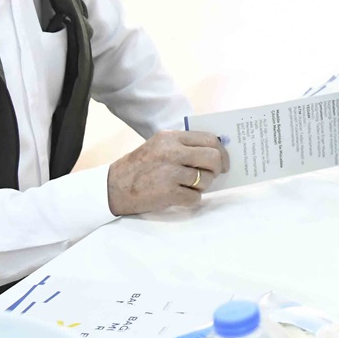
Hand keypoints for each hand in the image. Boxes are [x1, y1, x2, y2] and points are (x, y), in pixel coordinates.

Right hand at [107, 130, 227, 215]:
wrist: (112, 188)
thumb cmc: (139, 167)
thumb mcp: (158, 146)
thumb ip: (184, 146)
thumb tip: (216, 152)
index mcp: (170, 138)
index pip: (210, 139)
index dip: (222, 152)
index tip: (225, 162)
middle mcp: (172, 152)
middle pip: (213, 158)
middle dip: (217, 169)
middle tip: (212, 176)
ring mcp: (170, 173)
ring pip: (206, 179)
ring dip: (202, 186)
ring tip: (187, 186)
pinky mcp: (168, 193)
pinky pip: (196, 197)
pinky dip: (191, 199)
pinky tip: (179, 196)